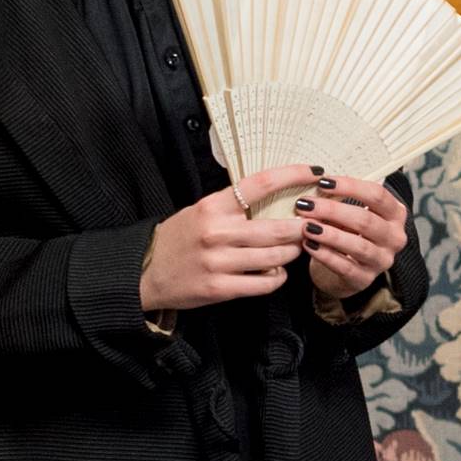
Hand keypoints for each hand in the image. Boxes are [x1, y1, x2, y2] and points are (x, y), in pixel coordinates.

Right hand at [141, 168, 310, 312]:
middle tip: (310, 227)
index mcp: (213, 206)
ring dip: (292, 253)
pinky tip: (276, 272)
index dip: (294, 175)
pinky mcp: (220, 288)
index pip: (261, 183)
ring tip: (292, 250)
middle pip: (277, 228)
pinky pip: (264, 283)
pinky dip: (277, 277)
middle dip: (301, 228)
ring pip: (276, 257)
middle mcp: (217, 231)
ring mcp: (218, 261)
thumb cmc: (179, 238)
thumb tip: (278, 195)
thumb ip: (234, 205)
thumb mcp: (202, 210)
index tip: (315, 173)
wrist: (146, 271)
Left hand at [298, 172, 408, 300]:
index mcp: (395, 214)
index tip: (322, 181)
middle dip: (332, 210)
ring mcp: (382, 260)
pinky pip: (345, 267)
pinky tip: (309, 245)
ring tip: (306, 226)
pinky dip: (325, 255)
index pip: (377, 195)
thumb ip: (341, 199)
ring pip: (357, 245)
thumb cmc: (348, 232)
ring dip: (329, 234)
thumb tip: (316, 181)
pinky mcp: (365, 279)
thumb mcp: (351, 212)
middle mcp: (395, 237)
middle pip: (365, 220)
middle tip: (306, 204)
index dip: (349, 187)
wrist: (346, 268)